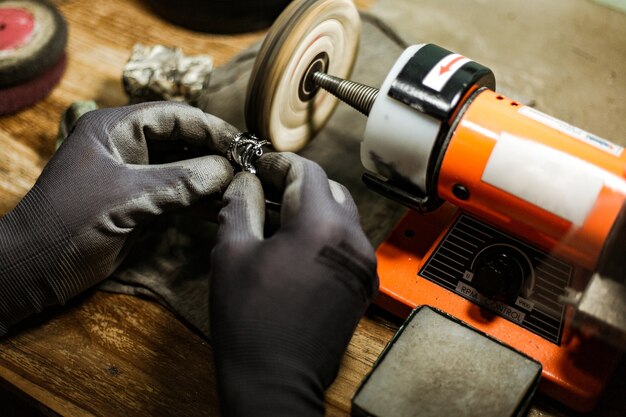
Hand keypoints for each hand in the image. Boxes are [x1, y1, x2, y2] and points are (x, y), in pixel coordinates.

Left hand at [0, 102, 235, 334]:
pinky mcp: (141, 201)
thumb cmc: (69, 222)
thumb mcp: (127, 196)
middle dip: (216, 152)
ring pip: (184, 167)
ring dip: (212, 177)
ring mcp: (135, 174)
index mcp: (115, 128)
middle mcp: (127, 145)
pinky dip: (201, 199)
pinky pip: (179, 193)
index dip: (211, 128)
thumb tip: (228, 171)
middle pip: (183, 140)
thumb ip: (180, 181)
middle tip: (251, 166)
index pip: (174, 116)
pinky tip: (224, 205)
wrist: (35, 268)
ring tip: (244, 186)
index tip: (244, 145)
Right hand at [210, 152, 377, 415]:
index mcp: (322, 225)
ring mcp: (362, 266)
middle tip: (263, 192)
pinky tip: (294, 250)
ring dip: (311, 210)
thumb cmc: (250, 321)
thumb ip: (240, 206)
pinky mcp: (361, 286)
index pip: (307, 171)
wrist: (276, 381)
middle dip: (296, 185)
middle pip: (329, 190)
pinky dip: (323, 236)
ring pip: (341, 217)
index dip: (278, 163)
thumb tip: (245, 183)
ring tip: (275, 221)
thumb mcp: (232, 253)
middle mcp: (353, 240)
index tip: (257, 167)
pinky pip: (346, 245)